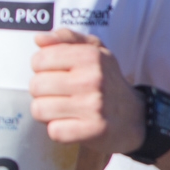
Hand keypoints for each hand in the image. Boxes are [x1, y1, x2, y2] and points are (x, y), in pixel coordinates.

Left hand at [29, 29, 144, 152]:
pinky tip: (71, 123)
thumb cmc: (107, 81)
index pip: (39, 60)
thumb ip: (67, 38)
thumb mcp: (95, 51)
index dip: (42, 69)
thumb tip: (39, 39)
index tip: (56, 74)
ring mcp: (94, 106)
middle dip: (43, 92)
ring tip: (63, 109)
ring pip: (39, 109)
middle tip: (60, 94)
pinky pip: (54, 131)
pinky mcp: (93, 130)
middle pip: (36, 86)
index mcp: (92, 56)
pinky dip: (58, 130)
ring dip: (47, 112)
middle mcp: (93, 79)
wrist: (133, 116)